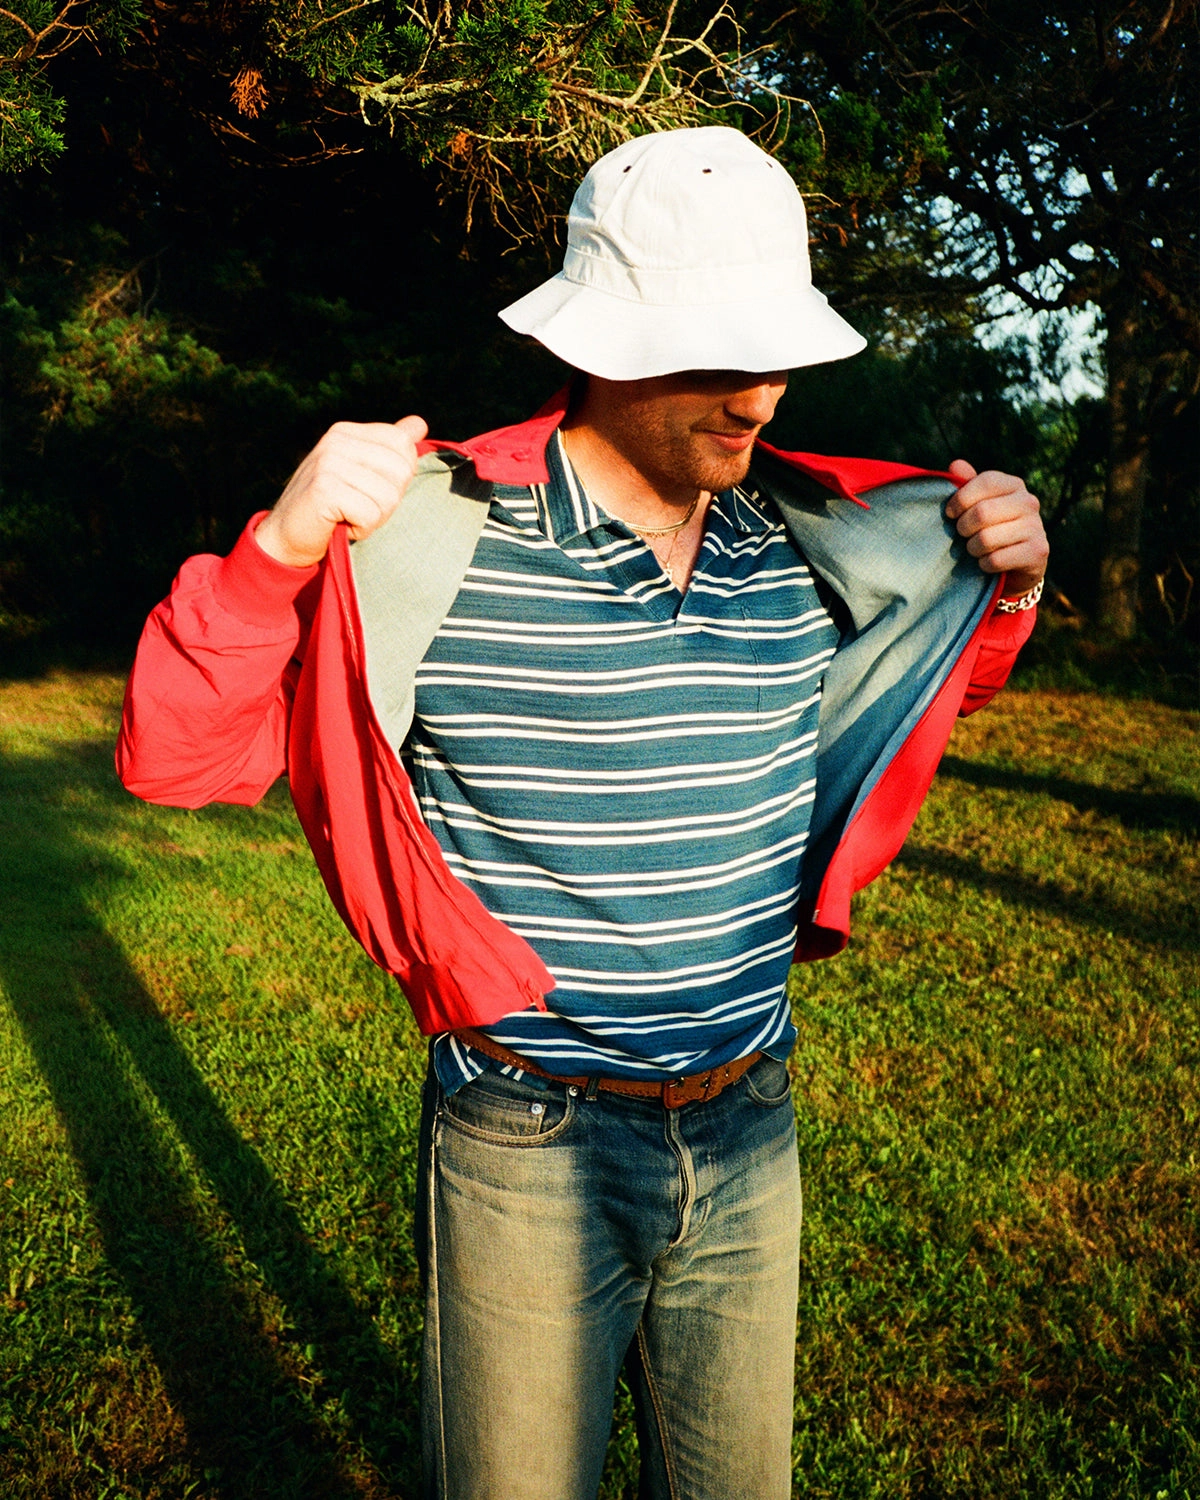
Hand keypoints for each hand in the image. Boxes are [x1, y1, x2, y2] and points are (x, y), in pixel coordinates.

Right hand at [255, 415, 428, 568]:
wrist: (285, 538)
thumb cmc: (330, 509)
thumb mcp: (360, 473)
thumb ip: (388, 448)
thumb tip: (419, 423)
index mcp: (346, 432)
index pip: (403, 445)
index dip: (396, 478)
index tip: (367, 490)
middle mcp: (336, 440)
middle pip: (401, 471)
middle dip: (388, 500)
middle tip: (358, 507)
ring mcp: (328, 462)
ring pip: (390, 496)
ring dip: (375, 518)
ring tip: (348, 515)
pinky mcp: (324, 489)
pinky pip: (371, 514)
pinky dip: (362, 529)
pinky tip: (341, 524)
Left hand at [945, 460, 1048, 596]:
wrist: (1018, 564)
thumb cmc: (991, 528)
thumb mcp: (978, 504)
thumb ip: (966, 485)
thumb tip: (956, 465)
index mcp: (1014, 485)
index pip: (986, 481)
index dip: (961, 498)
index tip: (950, 513)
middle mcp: (1029, 502)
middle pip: (982, 512)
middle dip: (963, 527)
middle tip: (963, 534)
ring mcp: (1036, 527)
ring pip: (986, 539)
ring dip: (972, 548)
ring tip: (975, 549)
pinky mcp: (1037, 552)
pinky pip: (996, 560)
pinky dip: (984, 565)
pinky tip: (987, 563)